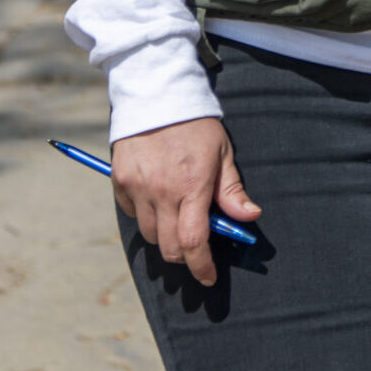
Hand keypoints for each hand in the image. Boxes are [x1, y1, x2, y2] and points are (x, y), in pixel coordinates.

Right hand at [109, 117, 261, 286]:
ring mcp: (138, 187)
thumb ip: (232, 190)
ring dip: (164, 236)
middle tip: (195, 248)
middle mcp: (162, 192)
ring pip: (148, 234)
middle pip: (169, 247)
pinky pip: (131, 213)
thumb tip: (250, 218)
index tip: (208, 277)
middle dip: (184, 257)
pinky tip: (156, 198)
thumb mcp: (223, 153)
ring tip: (176, 216)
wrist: (157, 93)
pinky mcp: (120, 181)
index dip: (201, 267)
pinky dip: (143, 215)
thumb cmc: (196, 124)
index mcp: (192, 186)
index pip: (194, 242)